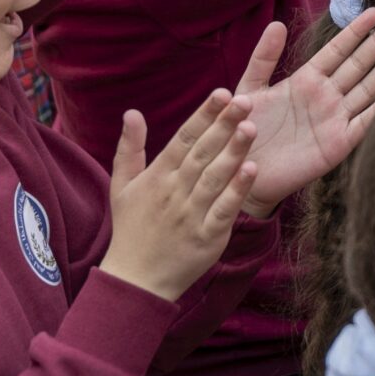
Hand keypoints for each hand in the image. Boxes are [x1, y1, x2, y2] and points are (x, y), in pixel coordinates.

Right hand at [100, 91, 258, 301]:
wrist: (134, 282)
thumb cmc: (132, 228)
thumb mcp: (122, 187)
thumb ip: (130, 148)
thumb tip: (131, 112)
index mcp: (158, 176)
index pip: (184, 138)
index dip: (204, 115)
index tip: (223, 92)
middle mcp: (174, 192)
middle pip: (202, 153)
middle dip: (224, 125)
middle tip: (246, 100)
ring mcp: (191, 215)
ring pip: (214, 178)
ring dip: (233, 152)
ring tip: (251, 127)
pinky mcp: (206, 238)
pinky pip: (223, 211)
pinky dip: (237, 191)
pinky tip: (252, 171)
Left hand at [230, 12, 374, 218]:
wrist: (240, 173)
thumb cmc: (242, 131)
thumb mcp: (249, 89)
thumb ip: (263, 58)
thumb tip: (276, 23)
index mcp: (306, 80)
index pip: (337, 50)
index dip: (356, 32)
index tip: (374, 12)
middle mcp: (326, 96)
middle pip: (358, 64)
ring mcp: (335, 118)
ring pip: (367, 88)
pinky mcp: (339, 144)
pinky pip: (365, 122)